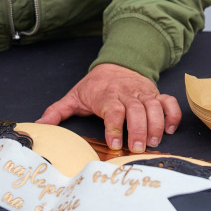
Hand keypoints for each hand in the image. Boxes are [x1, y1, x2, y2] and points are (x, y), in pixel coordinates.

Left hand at [37, 63, 181, 153]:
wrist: (118, 62)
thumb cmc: (95, 85)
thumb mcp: (74, 96)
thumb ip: (57, 112)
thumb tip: (38, 124)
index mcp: (106, 95)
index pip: (113, 109)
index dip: (115, 127)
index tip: (115, 144)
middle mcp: (126, 93)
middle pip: (136, 110)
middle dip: (138, 130)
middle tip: (137, 148)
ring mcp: (143, 93)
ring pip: (154, 107)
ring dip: (156, 125)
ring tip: (154, 142)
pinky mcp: (155, 94)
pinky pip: (168, 102)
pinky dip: (172, 115)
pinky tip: (170, 129)